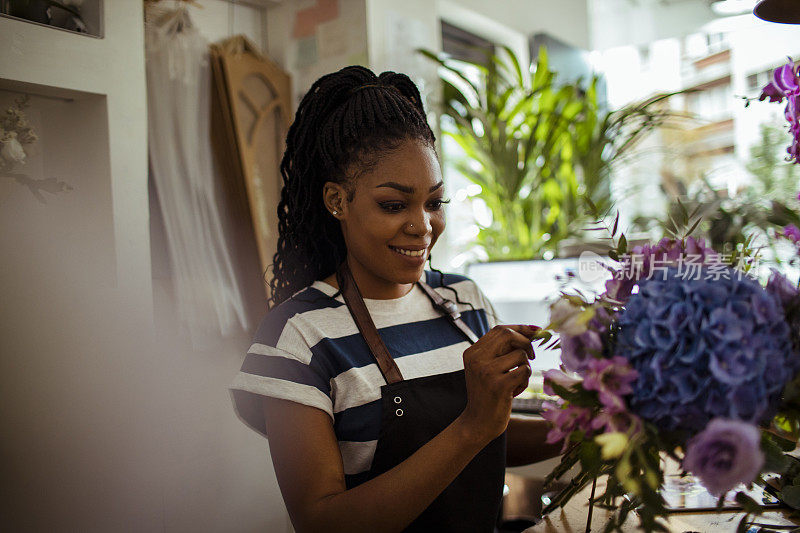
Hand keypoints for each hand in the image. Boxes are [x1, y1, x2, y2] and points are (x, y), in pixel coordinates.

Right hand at [458, 325, 537, 444]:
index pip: (499, 330)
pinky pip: (524, 371)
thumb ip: (502, 351)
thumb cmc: (488, 394)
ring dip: (526, 368)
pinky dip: (525, 381)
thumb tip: (532, 331)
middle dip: (526, 342)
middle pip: (508, 335)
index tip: (536, 330)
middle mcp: (476, 359)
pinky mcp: (499, 385)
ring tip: (516, 382)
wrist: (478, 423)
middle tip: (532, 356)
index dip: (520, 328)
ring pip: (520, 354)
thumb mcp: (488, 368)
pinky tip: (515, 392)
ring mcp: (487, 372)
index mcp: (472, 352)